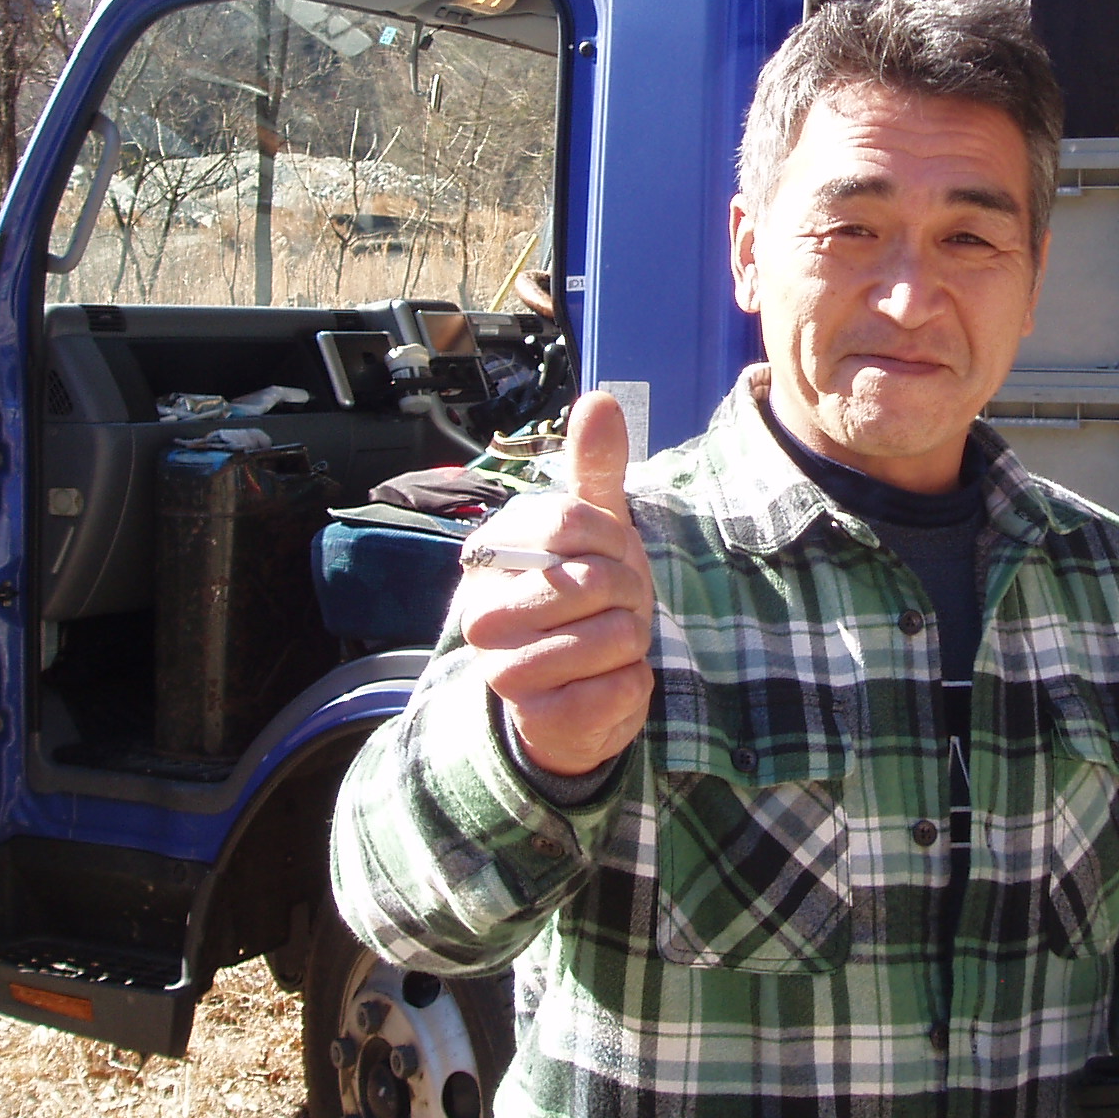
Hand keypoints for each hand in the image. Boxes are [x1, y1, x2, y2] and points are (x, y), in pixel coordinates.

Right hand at [458, 392, 654, 776]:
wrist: (567, 696)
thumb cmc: (581, 600)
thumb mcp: (591, 531)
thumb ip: (594, 468)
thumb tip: (599, 399)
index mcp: (492, 554)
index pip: (576, 523)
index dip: (614, 540)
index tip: (607, 557)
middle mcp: (485, 613)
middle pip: (599, 579)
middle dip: (630, 594)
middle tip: (611, 609)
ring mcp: (505, 669)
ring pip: (618, 634)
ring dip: (634, 640)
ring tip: (607, 645)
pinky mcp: (540, 718)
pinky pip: (624, 685)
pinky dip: (633, 683)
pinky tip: (606, 683)